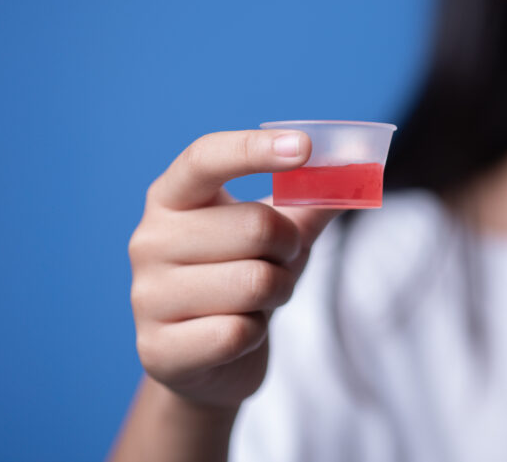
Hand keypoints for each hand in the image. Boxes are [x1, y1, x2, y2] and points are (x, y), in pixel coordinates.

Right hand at [127, 130, 341, 408]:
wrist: (207, 360)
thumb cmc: (240, 278)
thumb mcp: (275, 233)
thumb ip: (311, 199)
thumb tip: (359, 162)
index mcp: (170, 198)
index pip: (205, 159)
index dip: (253, 149)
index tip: (305, 146)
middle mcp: (148, 240)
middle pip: (255, 226)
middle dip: (288, 248)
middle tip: (279, 261)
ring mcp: (147, 295)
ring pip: (254, 283)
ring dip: (277, 292)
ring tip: (257, 300)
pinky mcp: (159, 349)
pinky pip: (238, 333)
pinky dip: (255, 333)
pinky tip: (237, 333)